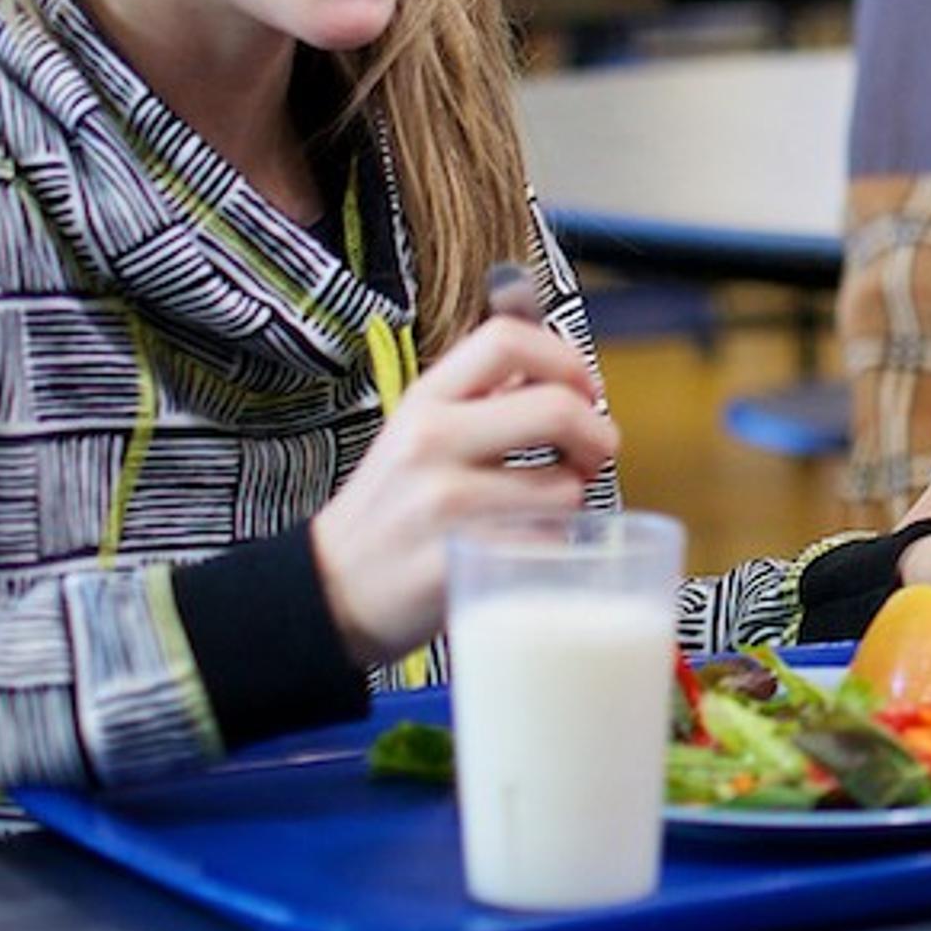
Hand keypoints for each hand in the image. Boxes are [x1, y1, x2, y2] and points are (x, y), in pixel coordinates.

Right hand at [308, 317, 614, 666]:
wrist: (333, 589)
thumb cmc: (395, 508)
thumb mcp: (420, 434)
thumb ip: (483, 401)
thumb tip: (567, 379)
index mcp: (424, 400)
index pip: (507, 340)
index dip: (566, 360)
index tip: (584, 392)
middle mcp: (430, 441)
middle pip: (558, 409)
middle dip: (598, 435)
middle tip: (594, 456)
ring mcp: (442, 501)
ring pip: (564, 488)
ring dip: (570, 505)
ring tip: (541, 514)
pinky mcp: (457, 558)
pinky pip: (547, 543)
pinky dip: (552, 549)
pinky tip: (526, 550)